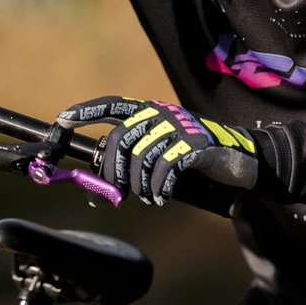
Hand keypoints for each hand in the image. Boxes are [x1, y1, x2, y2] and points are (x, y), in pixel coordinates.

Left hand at [56, 96, 257, 206]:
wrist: (242, 157)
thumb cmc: (198, 159)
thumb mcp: (164, 154)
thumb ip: (135, 162)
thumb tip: (99, 190)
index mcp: (152, 111)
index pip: (113, 105)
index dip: (86, 111)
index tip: (62, 121)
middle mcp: (162, 113)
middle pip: (120, 140)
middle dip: (110, 174)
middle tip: (112, 198)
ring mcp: (180, 127)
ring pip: (140, 158)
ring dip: (139, 187)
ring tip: (148, 199)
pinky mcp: (196, 144)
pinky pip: (166, 166)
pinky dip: (159, 188)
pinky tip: (162, 198)